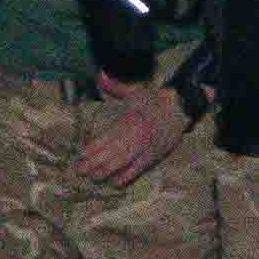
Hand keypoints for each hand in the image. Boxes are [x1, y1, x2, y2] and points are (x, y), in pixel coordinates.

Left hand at [77, 79, 191, 191]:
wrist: (179, 110)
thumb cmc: (153, 101)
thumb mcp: (134, 92)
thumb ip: (114, 87)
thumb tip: (100, 75)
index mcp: (129, 119)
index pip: (108, 135)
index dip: (94, 146)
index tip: (81, 154)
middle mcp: (136, 135)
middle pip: (112, 151)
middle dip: (95, 162)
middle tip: (79, 170)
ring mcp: (145, 147)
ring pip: (123, 162)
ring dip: (107, 171)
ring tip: (93, 177)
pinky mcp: (154, 156)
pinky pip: (139, 169)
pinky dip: (127, 176)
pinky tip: (115, 183)